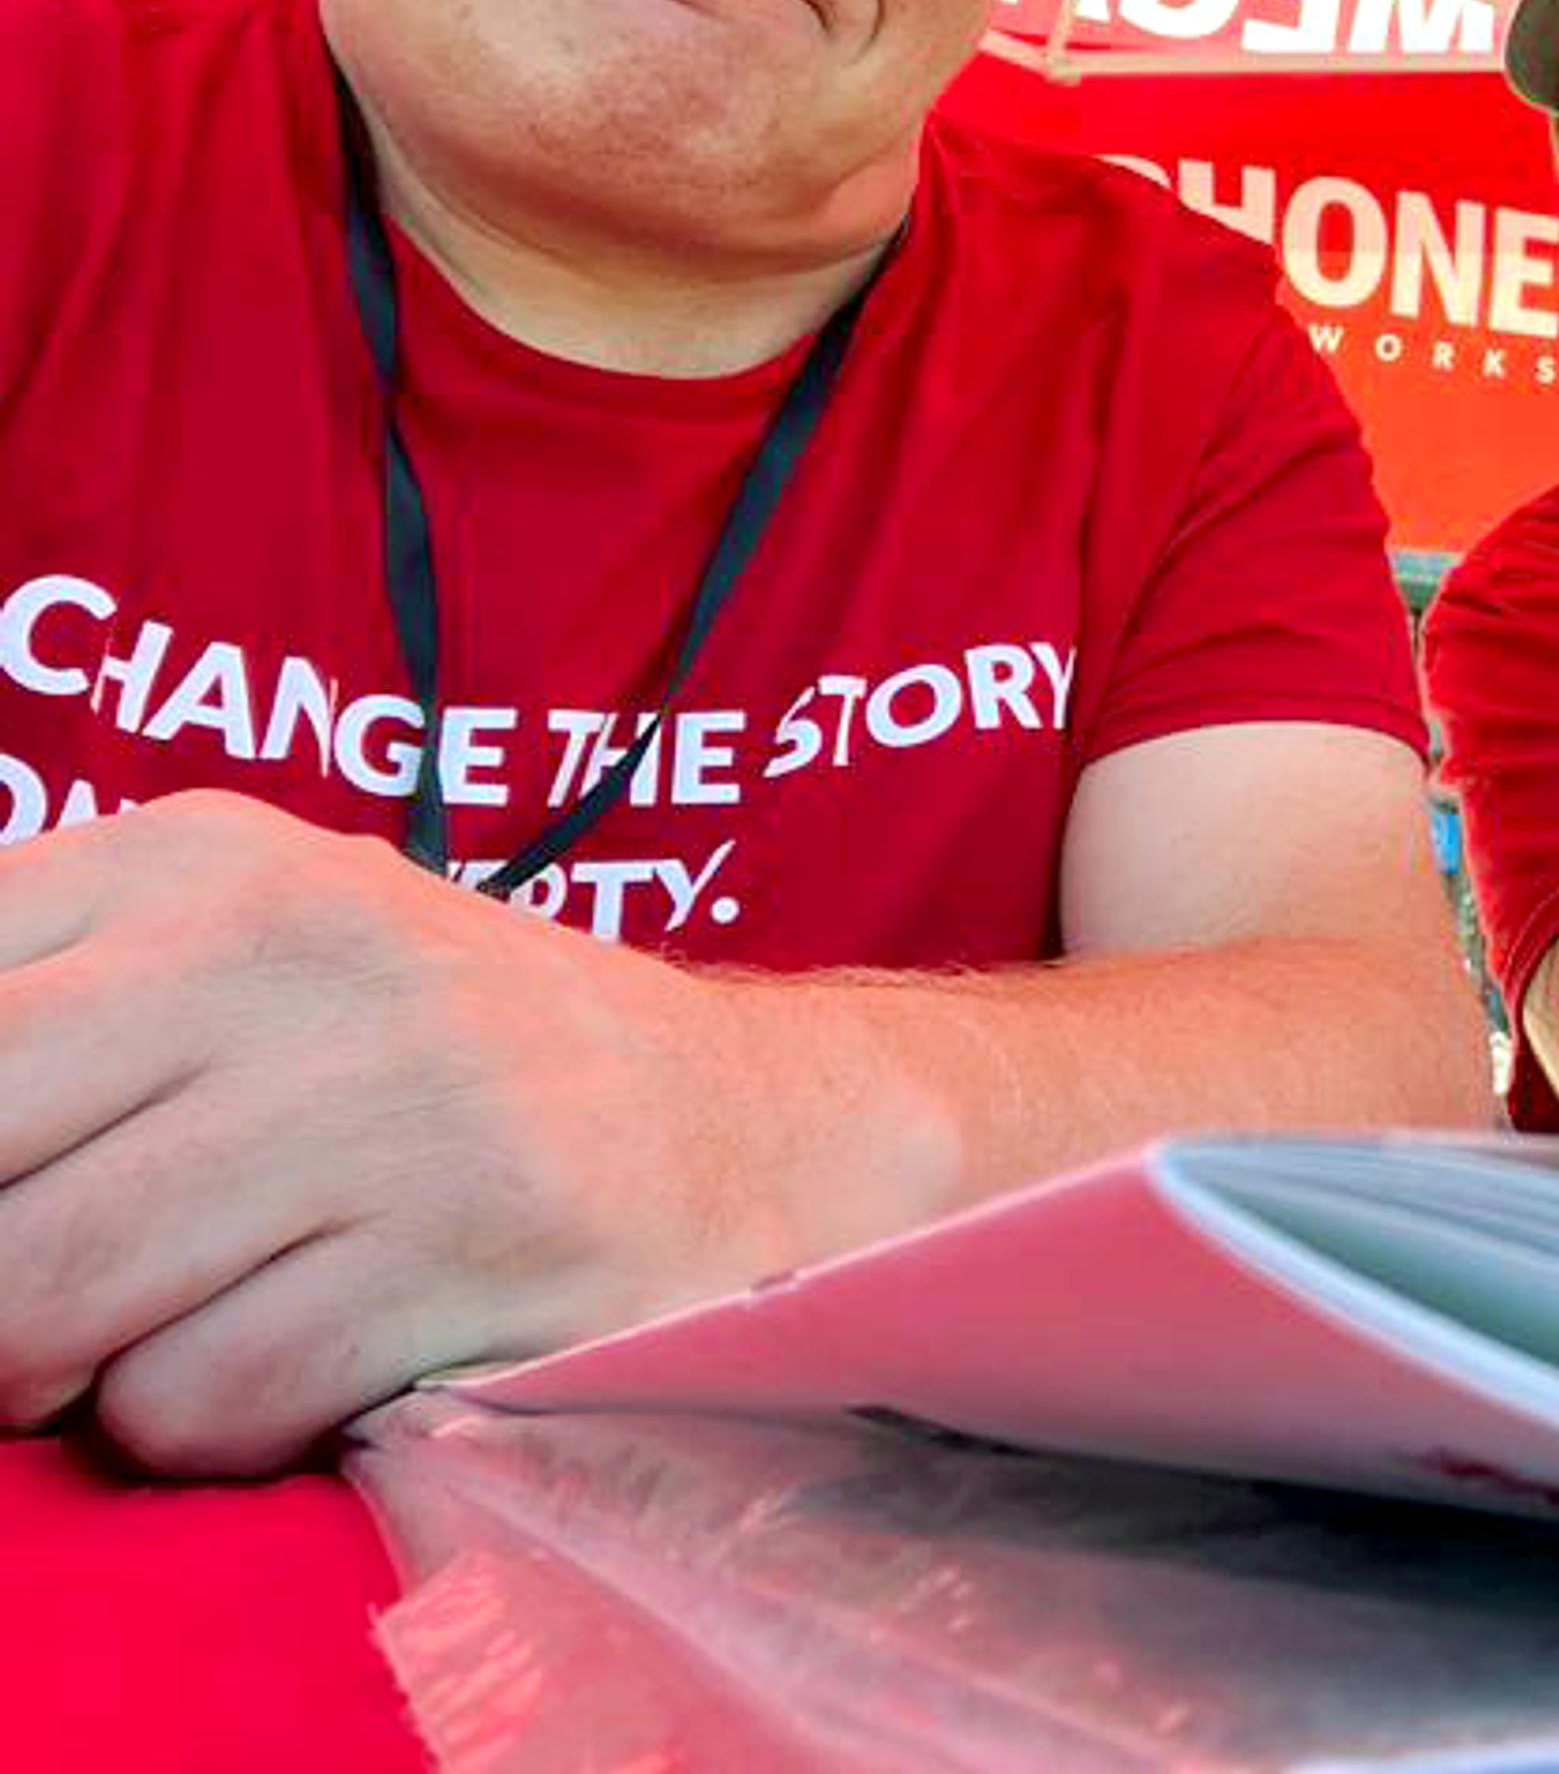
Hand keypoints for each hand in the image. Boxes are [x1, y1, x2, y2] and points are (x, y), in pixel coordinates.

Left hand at [0, 791, 826, 1471]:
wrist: (760, 1124)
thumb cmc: (436, 1068)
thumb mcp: (237, 962)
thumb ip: (37, 1017)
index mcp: (204, 860)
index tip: (3, 1209)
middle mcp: (299, 947)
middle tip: (46, 1311)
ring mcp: (399, 1091)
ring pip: (42, 1308)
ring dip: (74, 1371)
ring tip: (176, 1323)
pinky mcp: (480, 1242)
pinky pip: (197, 1404)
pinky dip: (214, 1422)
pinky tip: (311, 1355)